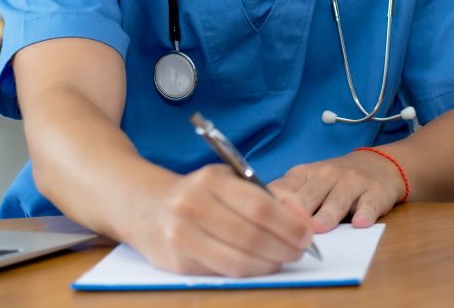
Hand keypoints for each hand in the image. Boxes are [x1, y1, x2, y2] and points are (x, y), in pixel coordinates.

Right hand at [127, 164, 316, 276]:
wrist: (146, 207)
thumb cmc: (199, 193)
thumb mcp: (227, 181)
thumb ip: (262, 195)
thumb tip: (300, 215)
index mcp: (211, 181)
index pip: (259, 207)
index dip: (289, 224)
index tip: (307, 234)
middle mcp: (193, 206)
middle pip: (251, 236)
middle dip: (283, 247)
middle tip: (300, 251)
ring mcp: (182, 235)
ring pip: (237, 260)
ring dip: (269, 264)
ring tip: (283, 259)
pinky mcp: (176, 262)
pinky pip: (221, 272)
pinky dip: (248, 272)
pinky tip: (260, 265)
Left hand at [269, 149, 405, 231]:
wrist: (378, 164)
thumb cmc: (333, 180)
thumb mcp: (307, 182)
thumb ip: (287, 198)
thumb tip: (257, 221)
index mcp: (304, 174)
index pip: (285, 188)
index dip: (273, 204)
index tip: (262, 219)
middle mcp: (327, 175)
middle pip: (309, 194)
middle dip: (298, 211)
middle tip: (287, 229)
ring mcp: (352, 182)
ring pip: (337, 199)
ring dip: (328, 213)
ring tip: (320, 228)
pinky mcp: (375, 192)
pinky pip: (369, 203)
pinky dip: (365, 212)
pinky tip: (361, 222)